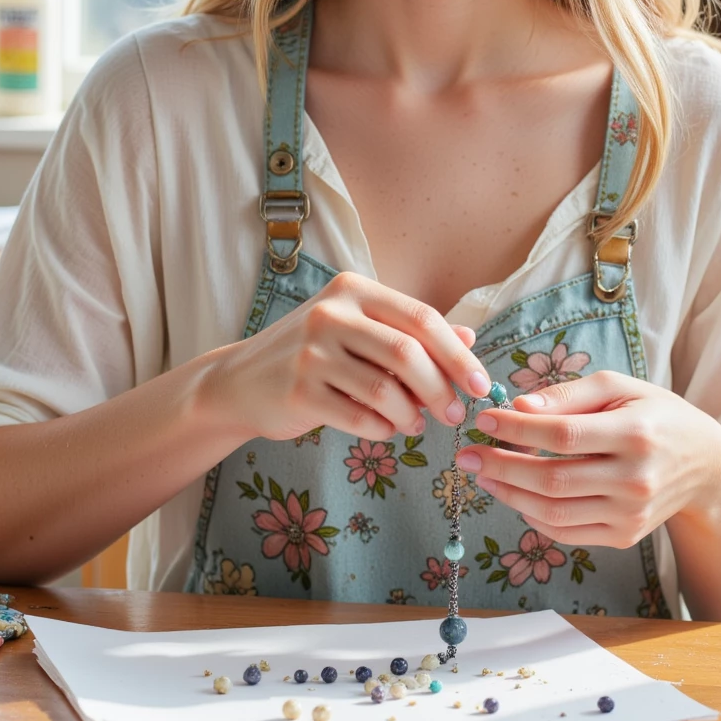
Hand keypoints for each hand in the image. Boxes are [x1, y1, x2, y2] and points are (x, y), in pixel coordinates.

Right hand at [209, 271, 486, 442]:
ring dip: (411, 415)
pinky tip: (384, 430)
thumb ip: (410, 333)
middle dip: (441, 389)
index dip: (457, 355)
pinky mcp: (298, 391)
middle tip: (454, 414)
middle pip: (408, 353)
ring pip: (385, 390)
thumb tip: (469, 338)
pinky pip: (360, 418)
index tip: (481, 385)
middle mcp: (331, 314)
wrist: (239, 382)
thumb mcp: (359, 332)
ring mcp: (311, 352)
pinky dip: (383, 429)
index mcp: (353, 291)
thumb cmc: (311, 355)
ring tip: (414, 424)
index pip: (421, 318)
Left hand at [453, 370, 720, 548]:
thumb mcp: (620, 387)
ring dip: (509, 494)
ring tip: (483, 475)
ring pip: (553, 512)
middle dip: (500, 467)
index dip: (517, 429)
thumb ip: (569, 394)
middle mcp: (635, 478)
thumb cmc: (655, 415)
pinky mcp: (624, 535)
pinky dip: (533, 516)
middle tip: (467, 455)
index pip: (563, 435)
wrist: (704, 464)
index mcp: (636, 433)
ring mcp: (630, 513)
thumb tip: (519, 406)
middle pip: (552, 479)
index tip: (484, 421)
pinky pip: (566, 532)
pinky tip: (516, 495)